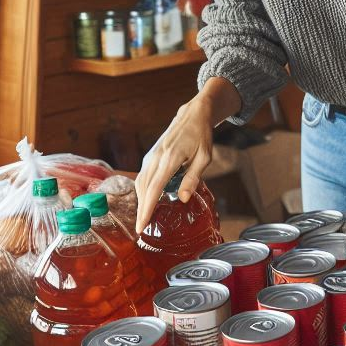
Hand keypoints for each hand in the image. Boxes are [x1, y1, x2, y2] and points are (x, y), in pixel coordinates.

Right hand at [134, 77, 241, 231]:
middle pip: (143, 189)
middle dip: (141, 209)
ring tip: (143, 219)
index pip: (154, 189)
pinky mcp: (150, 156)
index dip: (146, 209)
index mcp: (170, 159)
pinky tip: (147, 201)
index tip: (141, 225)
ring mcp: (151, 156)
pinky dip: (143, 191)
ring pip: (140, 183)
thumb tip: (183, 198)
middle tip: (141, 229)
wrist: (192, 115)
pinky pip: (143, 177)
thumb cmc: (201, 136)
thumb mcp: (204, 157)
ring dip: (140, 201)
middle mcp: (156, 158)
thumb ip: (193, 178)